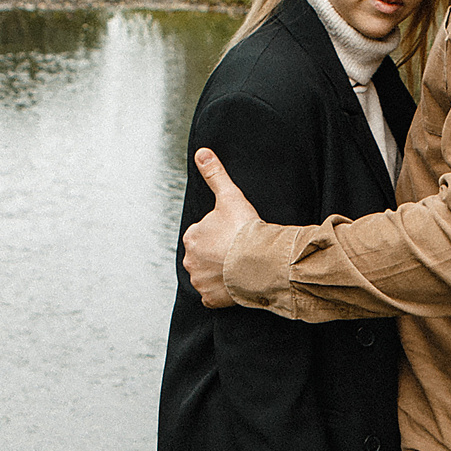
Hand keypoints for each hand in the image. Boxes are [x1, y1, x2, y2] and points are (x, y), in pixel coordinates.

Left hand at [181, 147, 257, 309]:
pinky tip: (234, 285)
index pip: (202, 234)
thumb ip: (215, 174)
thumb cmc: (246, 230)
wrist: (260, 261)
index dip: (220, 234)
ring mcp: (199, 281)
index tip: (234, 235)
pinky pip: (213, 296)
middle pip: (203, 255)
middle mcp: (190, 260)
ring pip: (207, 275)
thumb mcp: (230, 196)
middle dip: (218, 254)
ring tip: (239, 267)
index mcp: (192, 236)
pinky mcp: (210, 298)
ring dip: (219, 273)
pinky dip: (222, 292)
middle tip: (238, 251)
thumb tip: (201, 152)